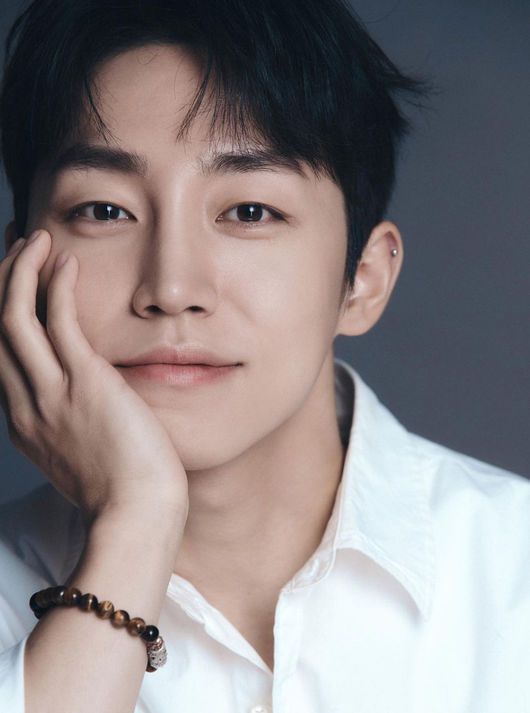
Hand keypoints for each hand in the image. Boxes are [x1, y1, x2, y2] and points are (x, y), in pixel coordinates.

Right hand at [0, 229, 188, 526]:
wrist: (138, 515)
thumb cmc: (123, 490)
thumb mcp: (81, 457)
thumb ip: (71, 427)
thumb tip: (86, 407)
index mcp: (24, 423)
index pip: (0, 355)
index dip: (1, 313)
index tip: (12, 285)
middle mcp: (25, 405)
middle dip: (0, 282)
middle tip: (14, 247)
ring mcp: (51, 393)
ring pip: (14, 318)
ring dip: (19, 272)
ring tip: (34, 240)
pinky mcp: (85, 382)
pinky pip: (58, 321)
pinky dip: (56, 285)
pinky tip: (65, 260)